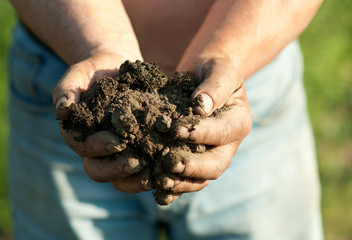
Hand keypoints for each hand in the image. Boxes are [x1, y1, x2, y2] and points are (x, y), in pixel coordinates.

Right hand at [52, 53, 152, 192]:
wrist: (114, 68)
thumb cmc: (92, 72)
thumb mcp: (77, 76)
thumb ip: (66, 91)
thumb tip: (62, 111)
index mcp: (78, 134)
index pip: (83, 148)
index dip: (99, 148)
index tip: (118, 143)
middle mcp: (94, 149)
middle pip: (98, 170)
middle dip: (116, 169)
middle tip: (137, 163)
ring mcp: (114, 152)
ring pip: (118, 177)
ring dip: (134, 179)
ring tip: (152, 173)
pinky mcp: (134, 150)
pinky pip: (138, 171)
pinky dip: (150, 173)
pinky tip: (163, 170)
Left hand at [154, 57, 251, 204]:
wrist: (204, 77)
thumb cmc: (214, 70)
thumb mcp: (220, 70)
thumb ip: (214, 87)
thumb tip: (200, 107)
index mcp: (238, 122)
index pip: (222, 132)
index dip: (201, 133)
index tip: (177, 129)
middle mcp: (227, 144)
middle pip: (215, 165)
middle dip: (192, 167)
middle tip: (169, 163)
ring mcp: (211, 155)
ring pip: (201, 178)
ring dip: (181, 182)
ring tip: (160, 181)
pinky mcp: (194, 160)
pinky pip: (186, 180)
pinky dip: (173, 188)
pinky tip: (157, 190)